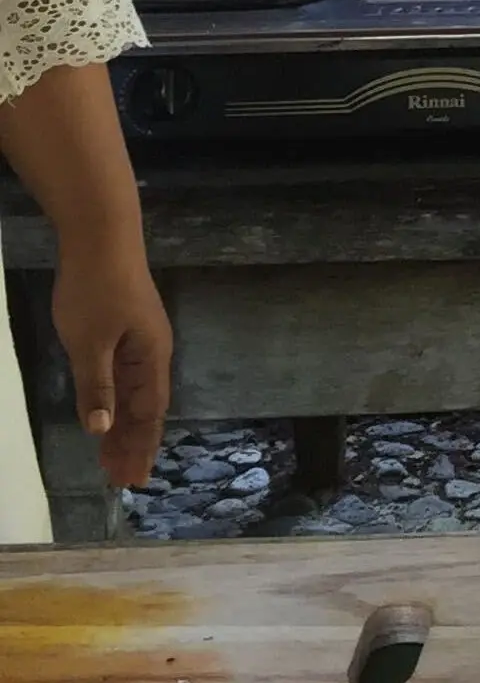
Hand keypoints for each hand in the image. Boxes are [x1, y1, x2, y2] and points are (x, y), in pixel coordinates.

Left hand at [50, 240, 171, 488]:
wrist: (101, 237)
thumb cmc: (96, 290)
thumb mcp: (89, 344)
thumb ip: (97, 387)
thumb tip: (102, 428)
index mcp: (149, 358)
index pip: (148, 414)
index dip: (139, 447)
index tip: (131, 480)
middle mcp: (152, 353)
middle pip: (147, 408)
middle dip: (135, 444)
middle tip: (123, 479)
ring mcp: (141, 341)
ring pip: (136, 395)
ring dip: (125, 427)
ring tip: (113, 457)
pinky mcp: (127, 330)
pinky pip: (126, 378)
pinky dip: (117, 402)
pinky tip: (108, 413)